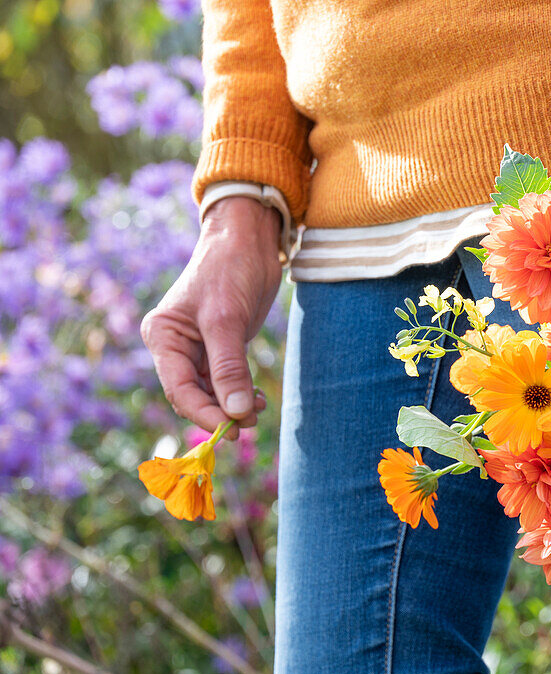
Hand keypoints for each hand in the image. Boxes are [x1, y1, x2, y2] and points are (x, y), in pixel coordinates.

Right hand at [141, 197, 283, 438]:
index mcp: (163, 336)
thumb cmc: (230, 269)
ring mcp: (198, 346)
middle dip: (220, 412)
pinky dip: (241, 392)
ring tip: (258, 413)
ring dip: (233, 405)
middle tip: (249, 427)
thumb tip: (236, 412)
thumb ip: (229, 367)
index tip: (231, 429)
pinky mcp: (220, 345)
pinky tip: (257, 401)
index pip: (179, 388)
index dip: (204, 413)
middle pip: (193, 394)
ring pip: (211, 391)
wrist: (249, 239)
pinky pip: (226, 380)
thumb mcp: (227, 320)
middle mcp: (175, 344)